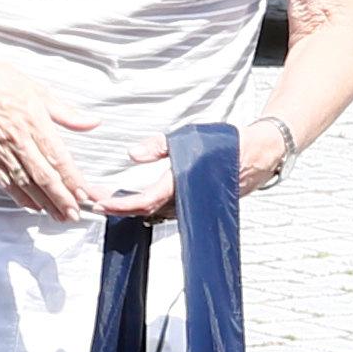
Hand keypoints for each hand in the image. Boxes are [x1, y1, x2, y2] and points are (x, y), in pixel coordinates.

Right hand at [0, 54, 107, 220]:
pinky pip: (4, 180)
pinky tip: (31, 206)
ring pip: (25, 183)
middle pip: (43, 176)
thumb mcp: (38, 90)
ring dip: (43, 202)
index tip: (84, 194)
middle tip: (74, 215)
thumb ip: (66, 112)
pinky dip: (18, 196)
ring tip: (58, 216)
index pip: (58, 157)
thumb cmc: (0, 80)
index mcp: (34, 122)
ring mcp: (0, 149)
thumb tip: (93, 122)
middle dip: (61, 199)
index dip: (72, 179)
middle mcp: (18, 139)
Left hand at [98, 118, 288, 217]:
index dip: (120, 204)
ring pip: (154, 213)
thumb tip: (131, 154)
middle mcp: (186, 201)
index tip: (99, 203)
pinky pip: (166, 211)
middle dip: (117, 208)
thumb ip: (159, 146)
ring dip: (130, 208)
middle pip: (144, 212)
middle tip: (92, 201)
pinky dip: (146, 207)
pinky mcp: (196, 205)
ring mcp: (192, 206)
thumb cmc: (225, 143)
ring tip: (106, 199)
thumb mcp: (188, 137)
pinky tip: (132, 200)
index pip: (144, 201)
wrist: (260, 153)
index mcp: (182, 184)